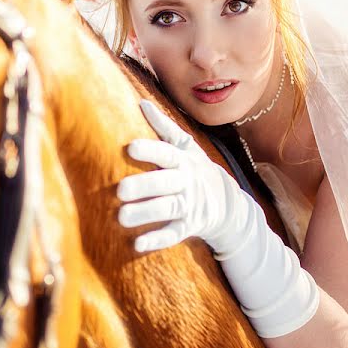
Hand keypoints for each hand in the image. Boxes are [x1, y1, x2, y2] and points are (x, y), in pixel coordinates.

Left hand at [118, 100, 319, 337]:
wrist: (227, 201)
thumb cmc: (195, 167)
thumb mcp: (186, 146)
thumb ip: (164, 127)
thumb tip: (141, 102)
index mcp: (183, 160)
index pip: (166, 153)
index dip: (150, 150)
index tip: (130, 147)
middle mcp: (187, 181)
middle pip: (165, 183)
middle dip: (144, 186)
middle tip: (120, 189)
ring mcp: (190, 205)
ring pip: (168, 209)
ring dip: (146, 213)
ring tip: (121, 217)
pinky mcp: (190, 226)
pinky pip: (174, 233)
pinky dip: (158, 239)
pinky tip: (138, 245)